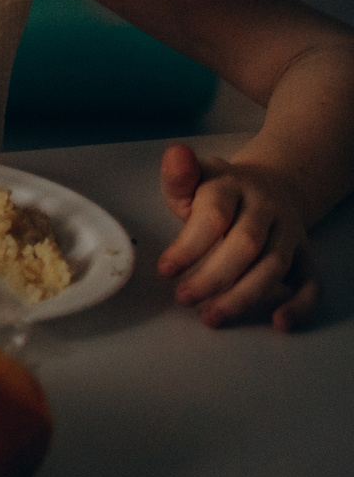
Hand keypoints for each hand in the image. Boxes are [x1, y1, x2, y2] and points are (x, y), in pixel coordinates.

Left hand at [158, 143, 319, 330]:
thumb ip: (178, 175)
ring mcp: (289, 232)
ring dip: (244, 297)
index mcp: (233, 186)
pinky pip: (311, 282)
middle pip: (246, 245)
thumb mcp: (192, 178)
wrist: (269, 186)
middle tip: (184, 298)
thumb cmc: (216, 191)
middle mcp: (266, 208)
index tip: (165, 270)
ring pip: (274, 266)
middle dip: (214, 277)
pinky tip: (279, 323)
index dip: (190, 246)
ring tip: (212, 318)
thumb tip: (176, 153)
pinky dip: (299, 305)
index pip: (215, 216)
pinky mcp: (305, 255)